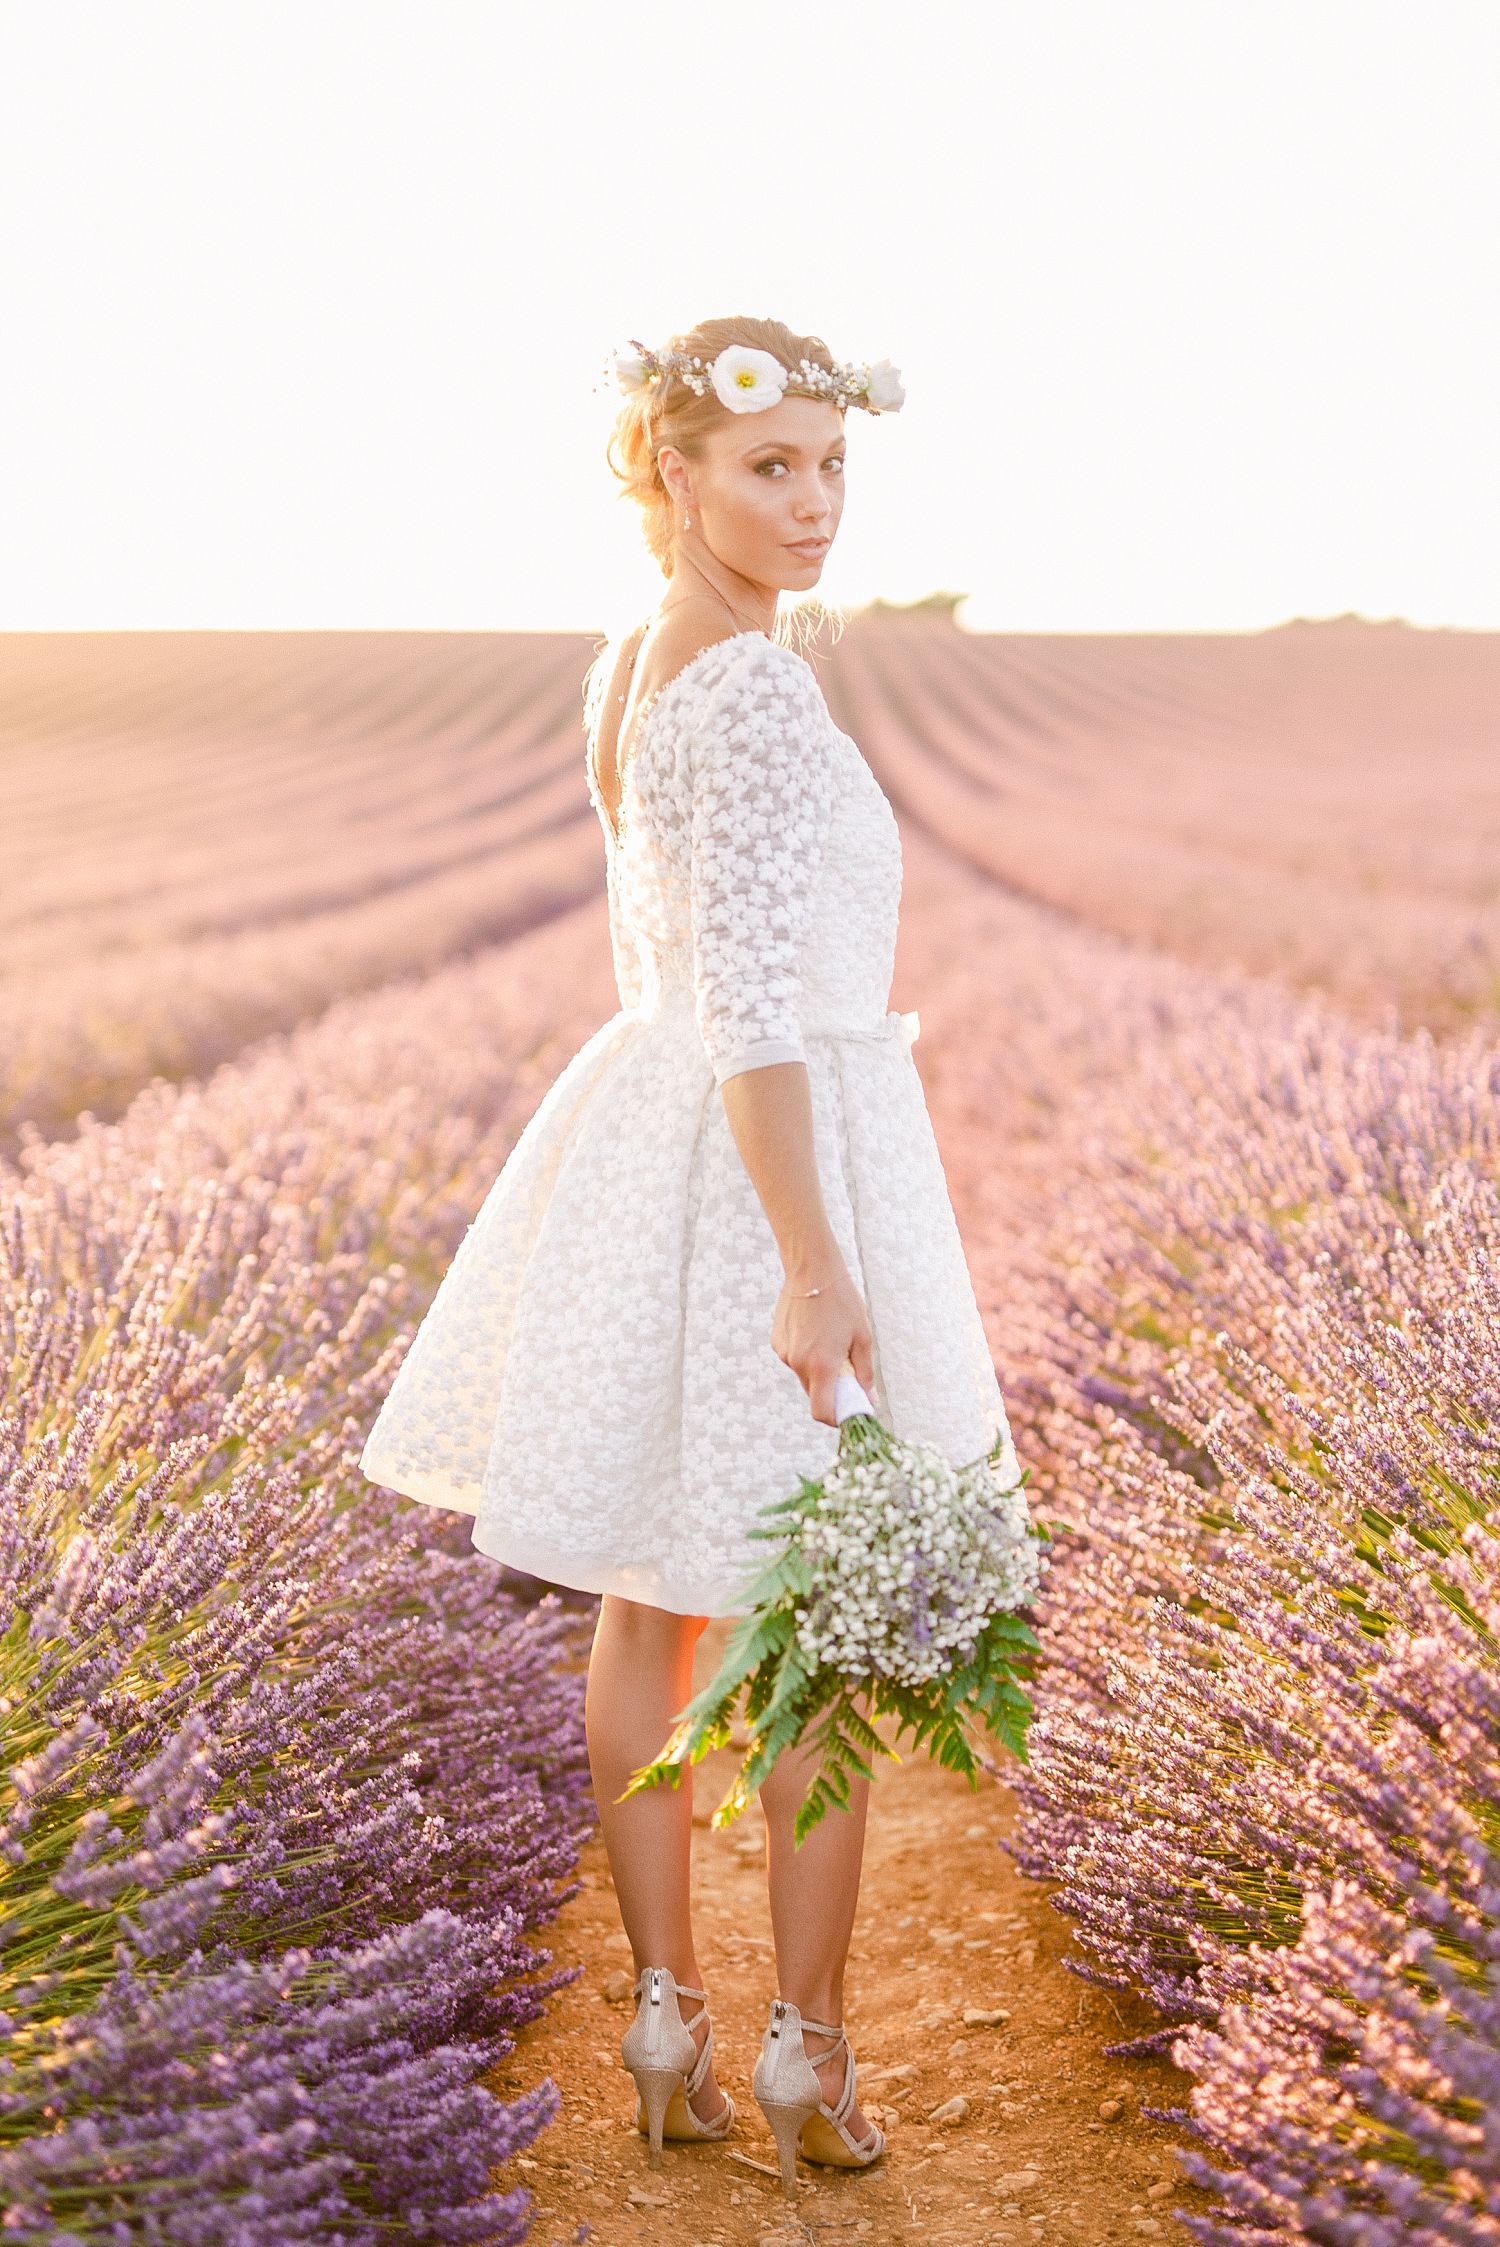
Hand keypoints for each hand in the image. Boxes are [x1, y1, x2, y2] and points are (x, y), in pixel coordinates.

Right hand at [772, 1265, 874, 1427]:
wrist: (812, 1270)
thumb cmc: (842, 1302)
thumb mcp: (862, 1338)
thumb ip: (864, 1373)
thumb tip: (869, 1400)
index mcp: (821, 1366)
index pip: (821, 1411)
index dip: (835, 1418)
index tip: (848, 1412)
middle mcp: (799, 1363)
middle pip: (814, 1394)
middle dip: (831, 1391)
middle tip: (846, 1373)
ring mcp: (785, 1353)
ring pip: (804, 1376)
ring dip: (818, 1371)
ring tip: (830, 1342)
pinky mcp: (777, 1342)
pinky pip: (795, 1359)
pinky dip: (807, 1355)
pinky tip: (815, 1332)